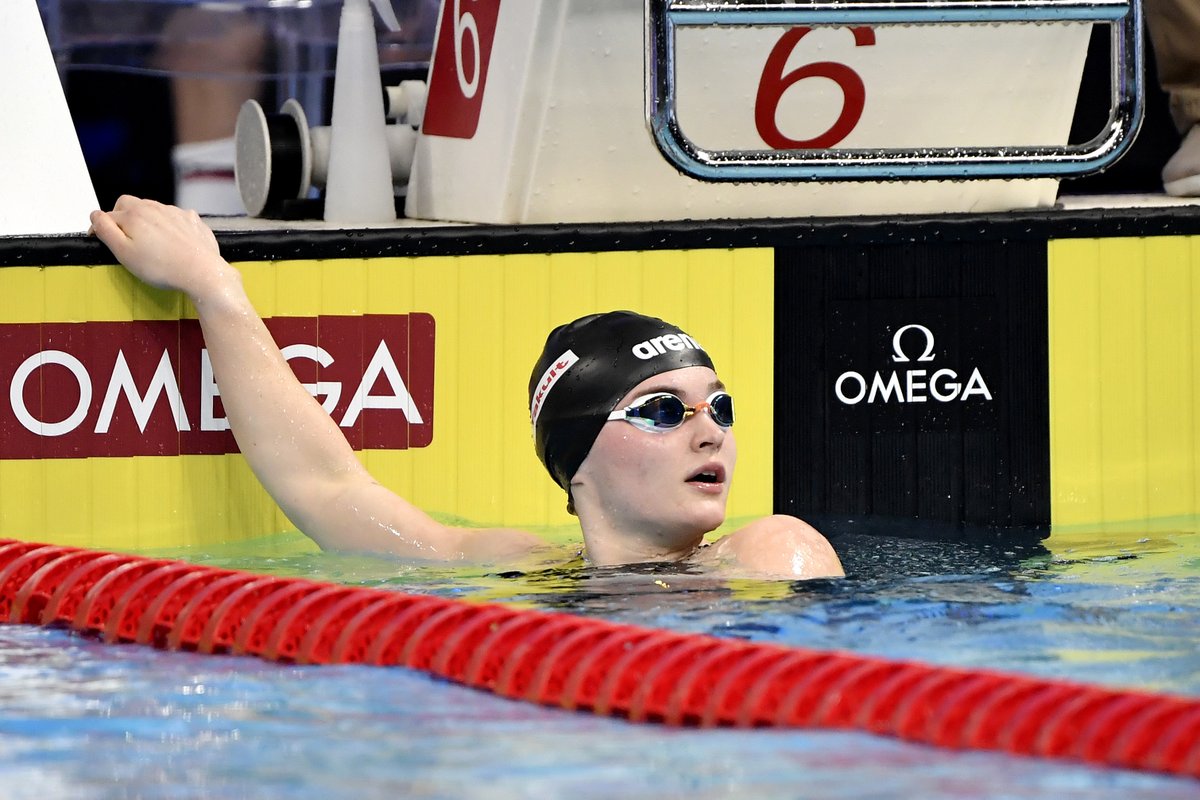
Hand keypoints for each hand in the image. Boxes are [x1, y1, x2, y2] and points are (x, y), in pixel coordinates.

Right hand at [90, 196, 229, 297]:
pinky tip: (172, 242)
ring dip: (147, 220)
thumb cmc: (162, 267)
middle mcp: (155, 207)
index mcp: (134, 214)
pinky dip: (169, 225)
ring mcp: (176, 212)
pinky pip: (175, 217)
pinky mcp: (192, 220)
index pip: (108, 214)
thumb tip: (95, 215)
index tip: (102, 239)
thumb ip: (106, 230)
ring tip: (151, 243)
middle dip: (122, 217)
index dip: (102, 227)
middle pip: (130, 205)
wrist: (202, 272)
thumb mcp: (123, 252)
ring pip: (153, 209)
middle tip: (126, 238)